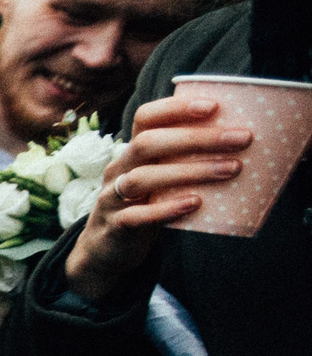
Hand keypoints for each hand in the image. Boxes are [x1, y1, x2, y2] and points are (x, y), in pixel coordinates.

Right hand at [64, 95, 251, 302]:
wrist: (107, 248)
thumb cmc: (147, 206)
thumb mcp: (161, 177)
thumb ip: (187, 161)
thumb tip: (247, 145)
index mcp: (133, 151)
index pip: (146, 117)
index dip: (176, 108)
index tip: (214, 106)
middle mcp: (119, 169)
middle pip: (148, 143)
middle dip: (197, 138)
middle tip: (242, 139)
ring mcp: (113, 198)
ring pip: (143, 178)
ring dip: (190, 171)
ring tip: (230, 170)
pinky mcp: (114, 227)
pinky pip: (137, 216)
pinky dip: (167, 209)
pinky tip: (195, 203)